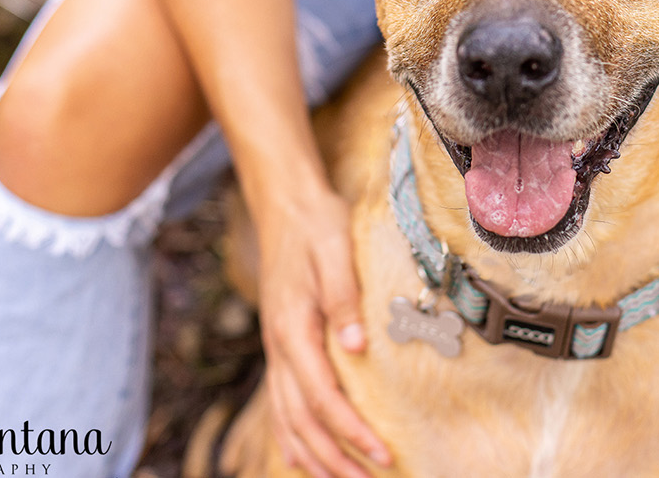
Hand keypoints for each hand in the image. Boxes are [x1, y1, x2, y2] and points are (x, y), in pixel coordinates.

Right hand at [257, 188, 391, 476]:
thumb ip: (344, 296)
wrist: (286, 206)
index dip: (351, 430)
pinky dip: (291, 435)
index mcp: (294, 328)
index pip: (323, 395)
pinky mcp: (281, 345)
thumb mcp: (337, 249)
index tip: (382, 453)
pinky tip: (302, 458)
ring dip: (314, 454)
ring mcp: (276, 348)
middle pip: (303, 419)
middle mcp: (279, 346)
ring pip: (287, 418)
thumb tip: (356, 345)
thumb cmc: (318, 225)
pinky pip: (280, 402)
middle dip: (335, 456)